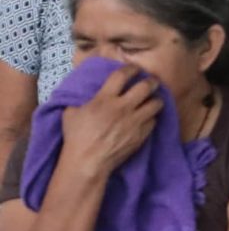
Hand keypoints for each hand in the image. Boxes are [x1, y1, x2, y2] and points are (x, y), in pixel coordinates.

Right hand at [56, 63, 162, 177]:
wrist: (87, 162)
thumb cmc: (76, 138)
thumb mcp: (71, 114)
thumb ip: (82, 100)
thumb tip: (88, 94)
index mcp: (105, 99)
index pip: (122, 75)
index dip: (131, 69)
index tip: (135, 69)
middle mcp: (123, 107)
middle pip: (146, 86)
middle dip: (151, 81)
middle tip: (151, 82)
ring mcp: (135, 121)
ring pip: (156, 103)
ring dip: (155, 100)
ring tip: (152, 100)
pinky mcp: (142, 134)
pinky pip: (154, 120)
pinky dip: (151, 118)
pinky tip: (147, 118)